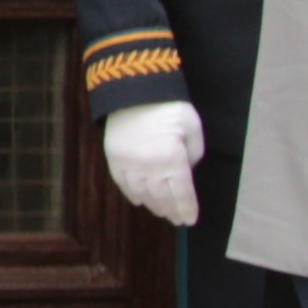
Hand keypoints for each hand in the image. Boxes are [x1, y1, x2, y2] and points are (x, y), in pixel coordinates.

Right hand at [99, 101, 207, 231]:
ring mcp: (129, 164)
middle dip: (172, 211)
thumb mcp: (193, 128)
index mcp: (172, 159)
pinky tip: (140, 200)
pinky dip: (132, 194)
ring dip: (154, 205)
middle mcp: (149, 167)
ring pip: (142, 194)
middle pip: (162, 198)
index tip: (191, 220)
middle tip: (178, 220)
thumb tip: (186, 171)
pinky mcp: (114, 158)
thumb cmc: (170, 106)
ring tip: (162, 211)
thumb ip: (193, 155)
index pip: (182, 193)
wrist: (136, 88)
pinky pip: (123, 184)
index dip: (187, 209)